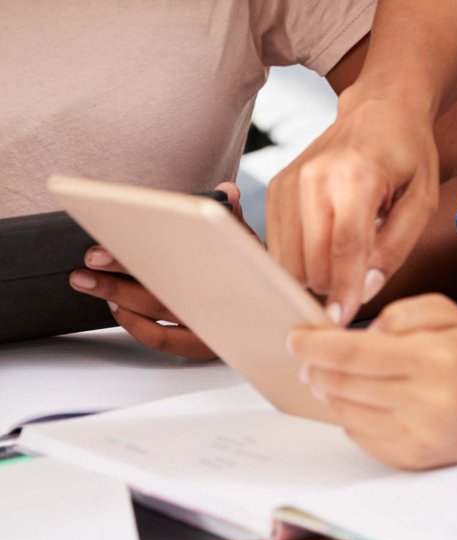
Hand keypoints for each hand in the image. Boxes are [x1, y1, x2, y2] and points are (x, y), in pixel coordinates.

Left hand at [66, 180, 245, 360]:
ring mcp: (211, 328)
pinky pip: (162, 341)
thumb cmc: (259, 275)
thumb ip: (234, 218)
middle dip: (121, 270)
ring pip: (156, 312)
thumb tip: (225, 191)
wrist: (284, 316)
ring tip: (89, 281)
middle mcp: (222, 301)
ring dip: (117, 296)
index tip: (116, 232)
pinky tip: (117, 308)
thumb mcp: (251, 244)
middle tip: (91, 258)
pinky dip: (135, 324)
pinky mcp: (202, 348)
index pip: (185, 251)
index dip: (144, 245)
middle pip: (162, 285)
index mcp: (235, 268)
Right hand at [266, 90, 439, 326]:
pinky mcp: (276, 187)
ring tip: (342, 269)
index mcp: (357, 174)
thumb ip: (396, 246)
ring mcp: (289, 180)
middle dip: (330, 286)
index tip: (342, 320)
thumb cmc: (407, 154)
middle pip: (310, 258)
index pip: (345, 245)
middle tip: (354, 290)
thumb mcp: (422, 200)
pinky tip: (323, 253)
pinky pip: (277, 244)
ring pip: (287, 257)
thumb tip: (366, 289)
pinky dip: (297, 260)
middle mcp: (314, 176)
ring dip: (311, 276)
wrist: (379, 109)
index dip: (344, 289)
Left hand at [289, 294, 456, 469]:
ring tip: (329, 378)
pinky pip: (359, 435)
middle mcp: (426, 401)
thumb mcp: (446, 314)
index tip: (295, 337)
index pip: (355, 353)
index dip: (316, 346)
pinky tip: (360, 400)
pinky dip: (350, 414)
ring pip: (346, 411)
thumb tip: (358, 337)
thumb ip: (400, 314)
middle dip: (315, 369)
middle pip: (344, 384)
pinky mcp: (410, 459)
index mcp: (434, 359)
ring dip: (328, 392)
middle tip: (305, 358)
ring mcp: (417, 435)